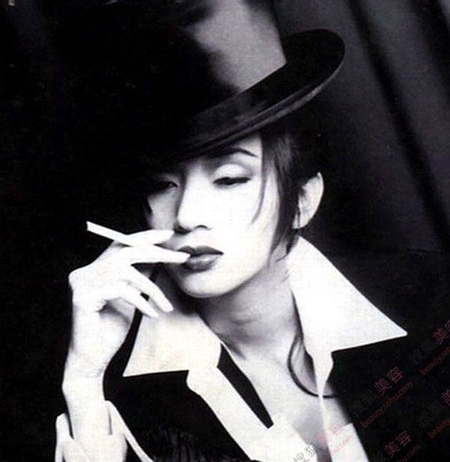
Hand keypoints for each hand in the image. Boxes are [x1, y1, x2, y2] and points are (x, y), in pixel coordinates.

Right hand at [64, 229, 188, 380]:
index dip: (145, 237)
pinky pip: (122, 290)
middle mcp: (84, 271)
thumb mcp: (131, 296)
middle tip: (181, 257)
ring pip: (128, 273)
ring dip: (153, 289)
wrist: (93, 360)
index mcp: (94, 268)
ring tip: (166, 305)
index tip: (168, 235)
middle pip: (126, 252)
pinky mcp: (82, 297)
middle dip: (157, 252)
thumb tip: (160, 254)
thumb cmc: (111, 329)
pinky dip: (142, 301)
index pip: (121, 244)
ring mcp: (81, 282)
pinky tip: (152, 314)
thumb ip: (139, 275)